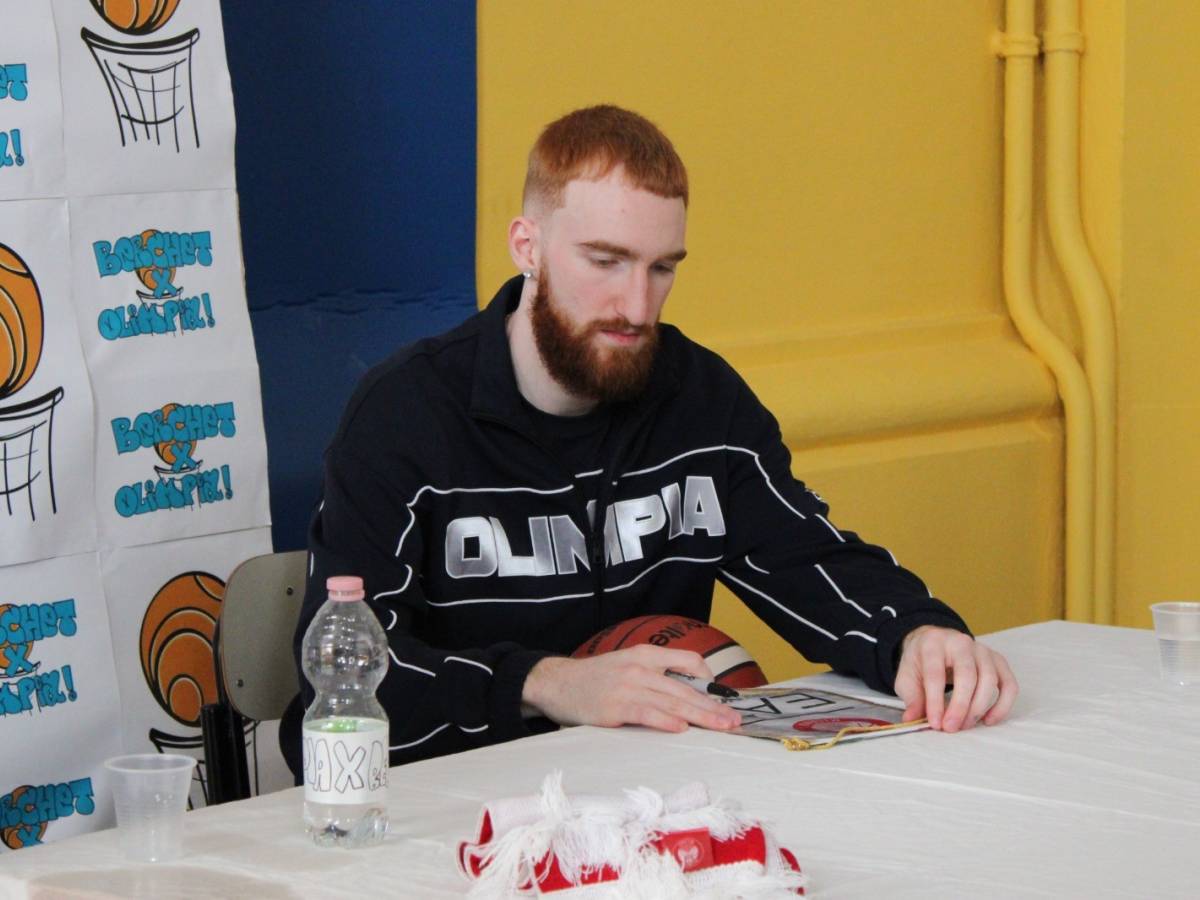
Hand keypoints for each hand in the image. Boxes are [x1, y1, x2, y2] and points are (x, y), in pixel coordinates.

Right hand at [522, 645, 741, 732]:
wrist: (555, 683)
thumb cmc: (594, 680)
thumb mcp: (626, 666)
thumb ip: (653, 676)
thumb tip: (687, 697)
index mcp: (644, 654)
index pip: (688, 660)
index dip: (709, 679)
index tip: (721, 698)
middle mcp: (639, 667)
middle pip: (686, 687)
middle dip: (714, 705)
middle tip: (736, 720)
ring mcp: (627, 686)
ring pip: (672, 701)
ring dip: (701, 716)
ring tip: (722, 727)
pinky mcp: (614, 707)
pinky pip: (646, 713)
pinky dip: (665, 720)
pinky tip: (682, 728)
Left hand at [894, 626, 1016, 731]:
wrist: (936, 643)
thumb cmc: (922, 662)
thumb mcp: (907, 676)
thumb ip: (911, 697)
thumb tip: (912, 719)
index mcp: (933, 643)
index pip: (935, 673)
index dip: (935, 701)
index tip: (935, 723)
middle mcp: (960, 643)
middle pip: (967, 675)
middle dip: (960, 706)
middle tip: (951, 728)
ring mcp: (982, 650)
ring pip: (989, 679)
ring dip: (978, 707)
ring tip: (965, 725)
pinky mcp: (998, 661)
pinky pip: (1008, 684)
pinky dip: (1002, 705)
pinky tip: (988, 720)